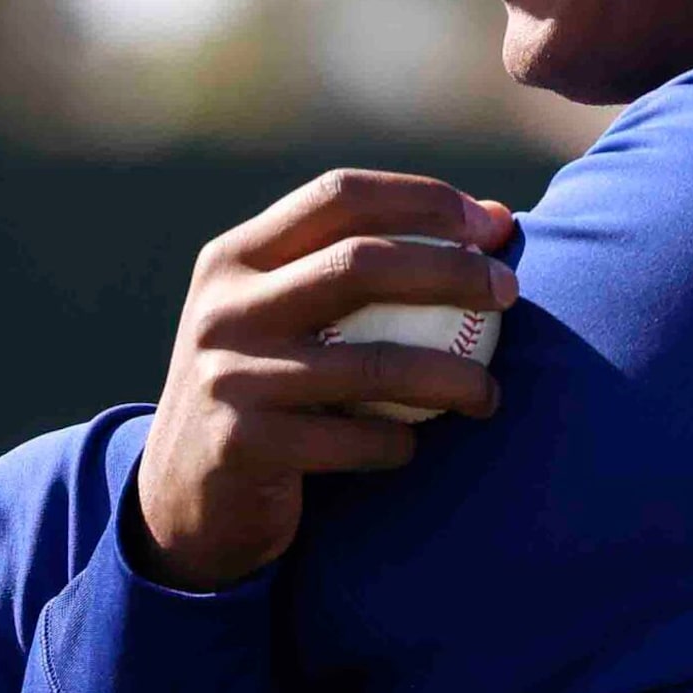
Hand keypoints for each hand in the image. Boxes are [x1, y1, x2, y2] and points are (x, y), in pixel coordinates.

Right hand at [135, 170, 519, 590]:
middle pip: (358, 263)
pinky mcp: (242, 444)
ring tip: (489, 393)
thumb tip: (491, 221)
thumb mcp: (283, 316)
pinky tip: (412, 447)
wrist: (183, 496)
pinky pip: (355, 441)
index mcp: (234, 258)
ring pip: (370, 363)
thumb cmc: (267, 390)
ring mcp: (229, 375)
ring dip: (451, 375)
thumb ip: (360, 268)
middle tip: (509, 292)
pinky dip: (399, 444)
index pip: (338, 196)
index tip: (490, 226)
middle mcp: (224, 307)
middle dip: (452, 270)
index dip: (422, 200)